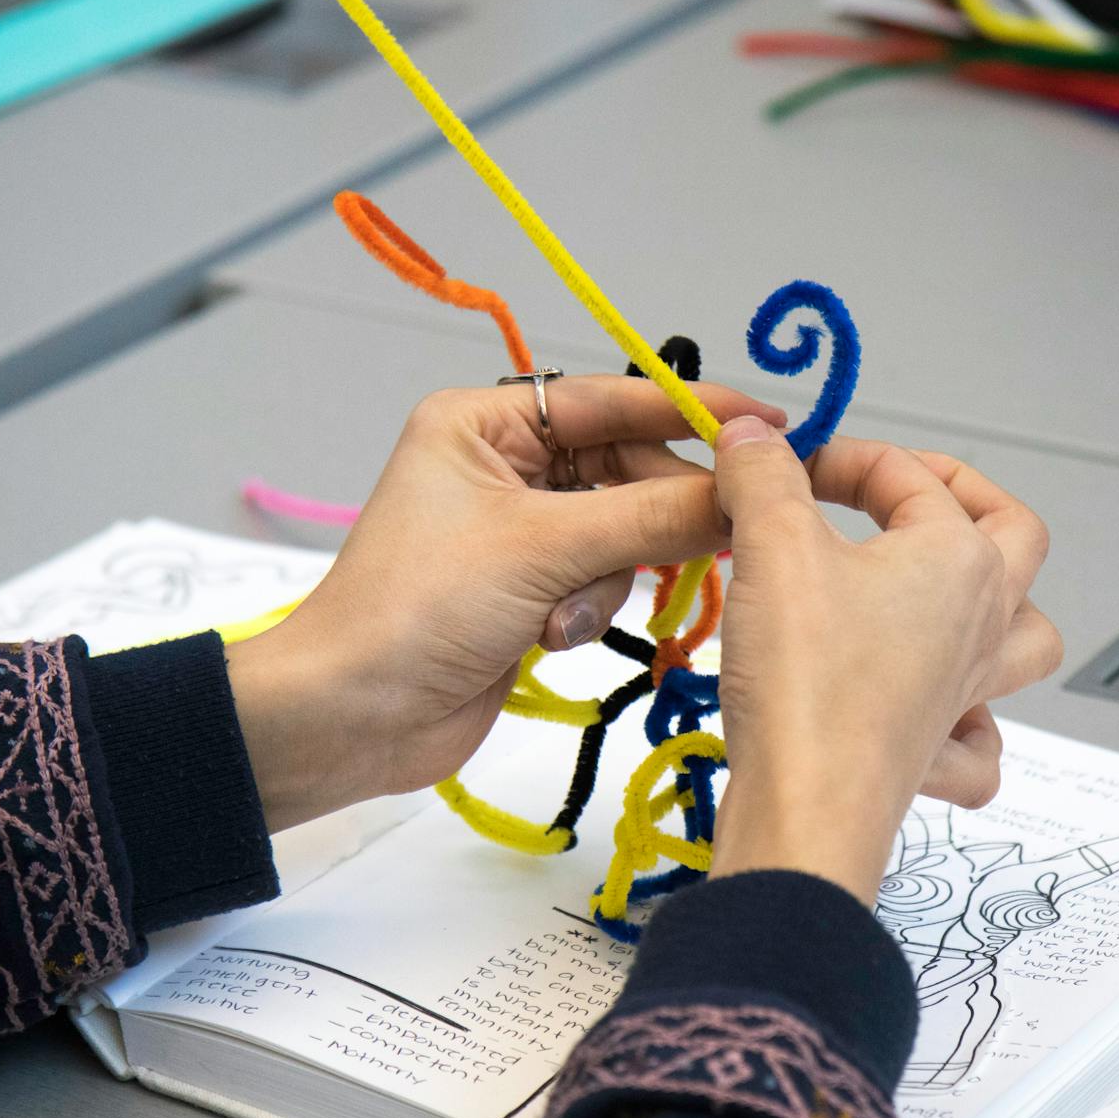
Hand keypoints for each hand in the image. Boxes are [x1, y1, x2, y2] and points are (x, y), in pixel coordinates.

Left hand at [225, 377, 785, 829]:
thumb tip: (746, 490)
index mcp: (482, 423)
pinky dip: (587, 611)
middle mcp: (501, 466)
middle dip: (648, 517)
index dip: (688, 411)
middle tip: (717, 536)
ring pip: (621, 532)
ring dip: (605, 579)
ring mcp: (516, 532)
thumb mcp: (543, 547)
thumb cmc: (418, 609)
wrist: (351, 718)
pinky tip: (547, 638)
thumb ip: (654, 516)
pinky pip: (599, 581)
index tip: (767, 425)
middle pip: (625, 469)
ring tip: (561, 614)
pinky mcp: (527, 591)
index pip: (609, 399)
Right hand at [705, 417, 1061, 904]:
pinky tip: (925, 707)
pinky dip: (970, 721)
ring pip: (1025, 635)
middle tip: (901, 490)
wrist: (807, 809)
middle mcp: (981, 621)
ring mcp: (967, 690)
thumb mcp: (772, 548)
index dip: (836, 457)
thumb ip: (763, 477)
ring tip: (938, 589)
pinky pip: (982, 738)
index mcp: (959, 558)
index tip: (774, 469)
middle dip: (962, 497)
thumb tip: (752, 435)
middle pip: (1015, 536)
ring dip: (994, 603)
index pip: (905, 474)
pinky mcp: (935, 752)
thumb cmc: (807, 683)